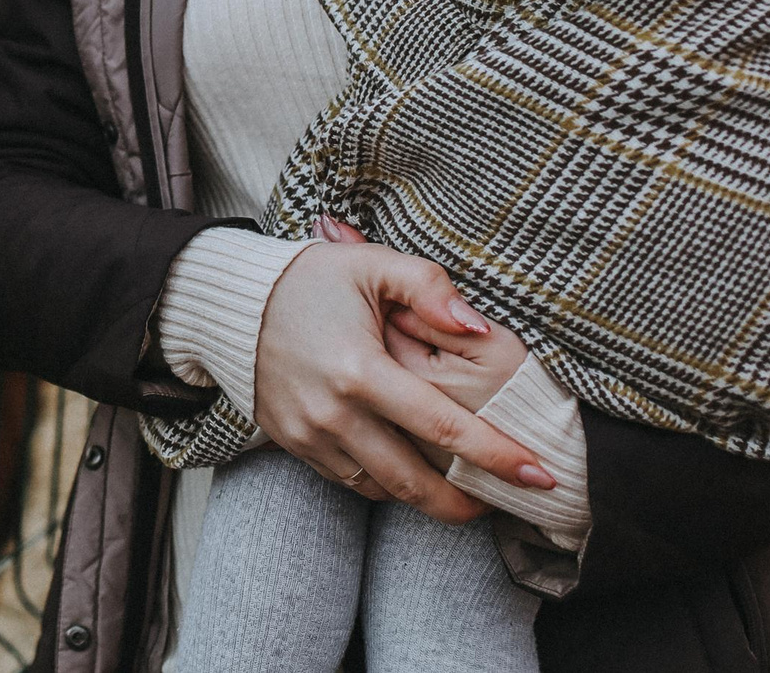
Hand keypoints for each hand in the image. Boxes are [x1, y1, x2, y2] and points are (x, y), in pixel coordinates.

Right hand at [252, 236, 554, 522]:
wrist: (230, 302)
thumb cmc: (308, 279)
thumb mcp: (371, 265)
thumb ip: (430, 287)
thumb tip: (478, 326)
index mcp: (359, 370)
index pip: (444, 427)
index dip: (497, 456)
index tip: (539, 475)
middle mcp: (332, 413)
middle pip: (414, 482)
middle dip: (466, 504)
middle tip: (506, 504)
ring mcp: (308, 435)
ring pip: (381, 489)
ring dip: (426, 498)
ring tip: (464, 492)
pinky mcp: (292, 444)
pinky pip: (348, 480)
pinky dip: (384, 483)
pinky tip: (409, 470)